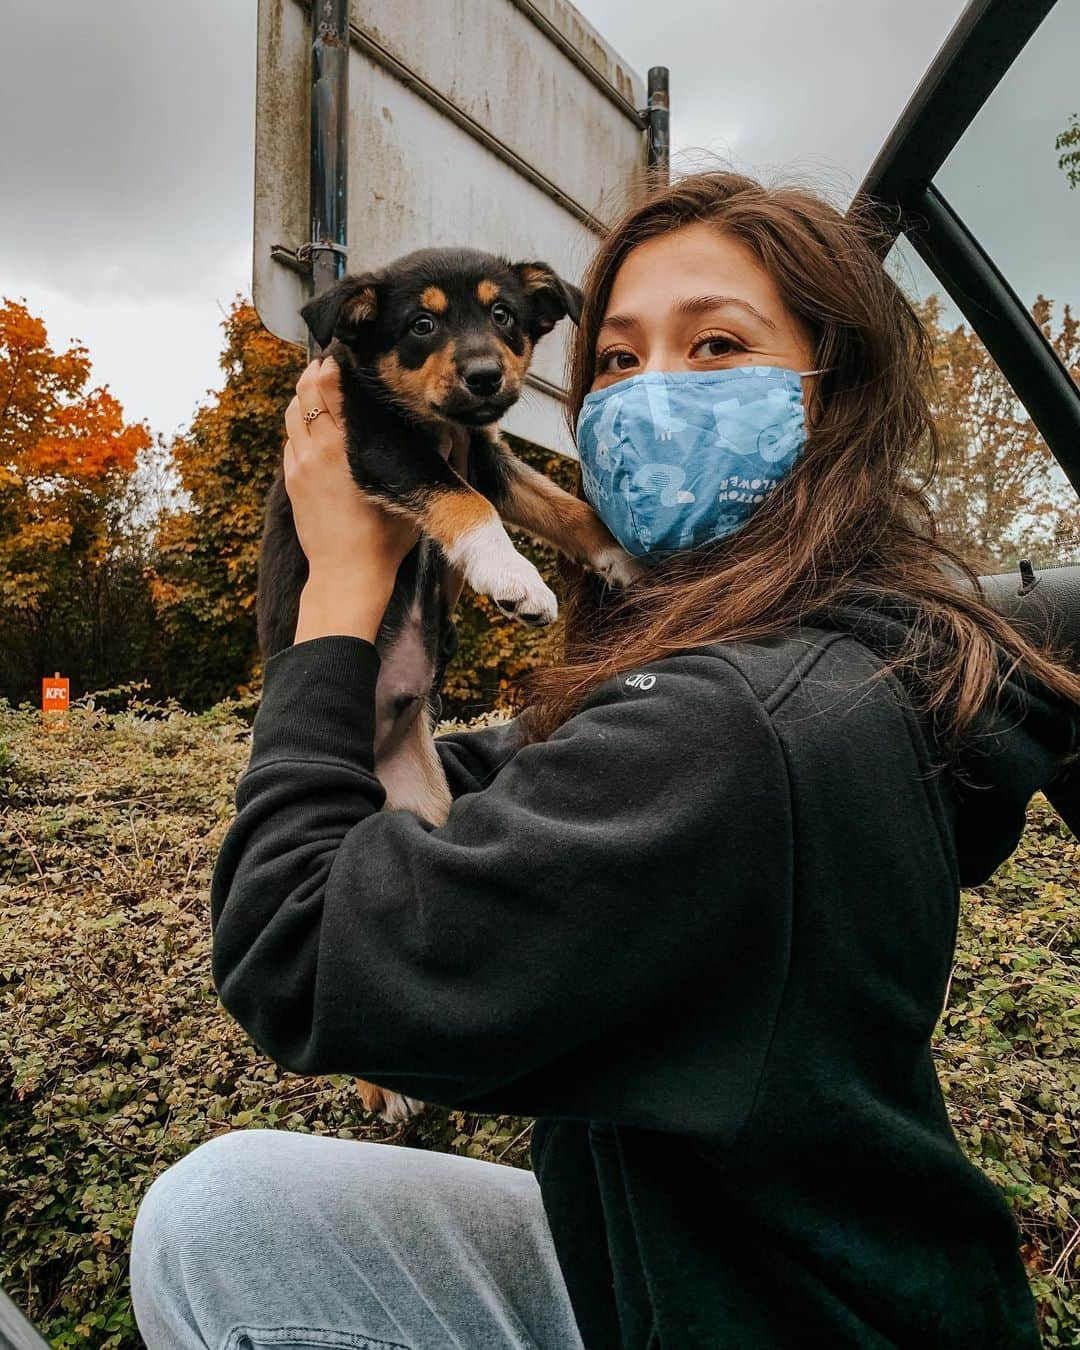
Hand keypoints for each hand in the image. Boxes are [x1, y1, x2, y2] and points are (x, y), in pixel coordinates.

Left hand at [283, 357, 420, 584]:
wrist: (347, 575)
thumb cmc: (384, 539)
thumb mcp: (409, 493)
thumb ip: (425, 459)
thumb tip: (445, 430)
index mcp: (342, 448)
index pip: (328, 389)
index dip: (332, 367)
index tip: (343, 355)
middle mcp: (315, 451)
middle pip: (303, 393)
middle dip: (314, 373)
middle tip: (329, 362)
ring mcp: (298, 467)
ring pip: (292, 414)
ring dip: (303, 396)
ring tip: (318, 386)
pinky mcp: (292, 482)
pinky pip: (291, 441)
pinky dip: (300, 425)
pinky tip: (315, 426)